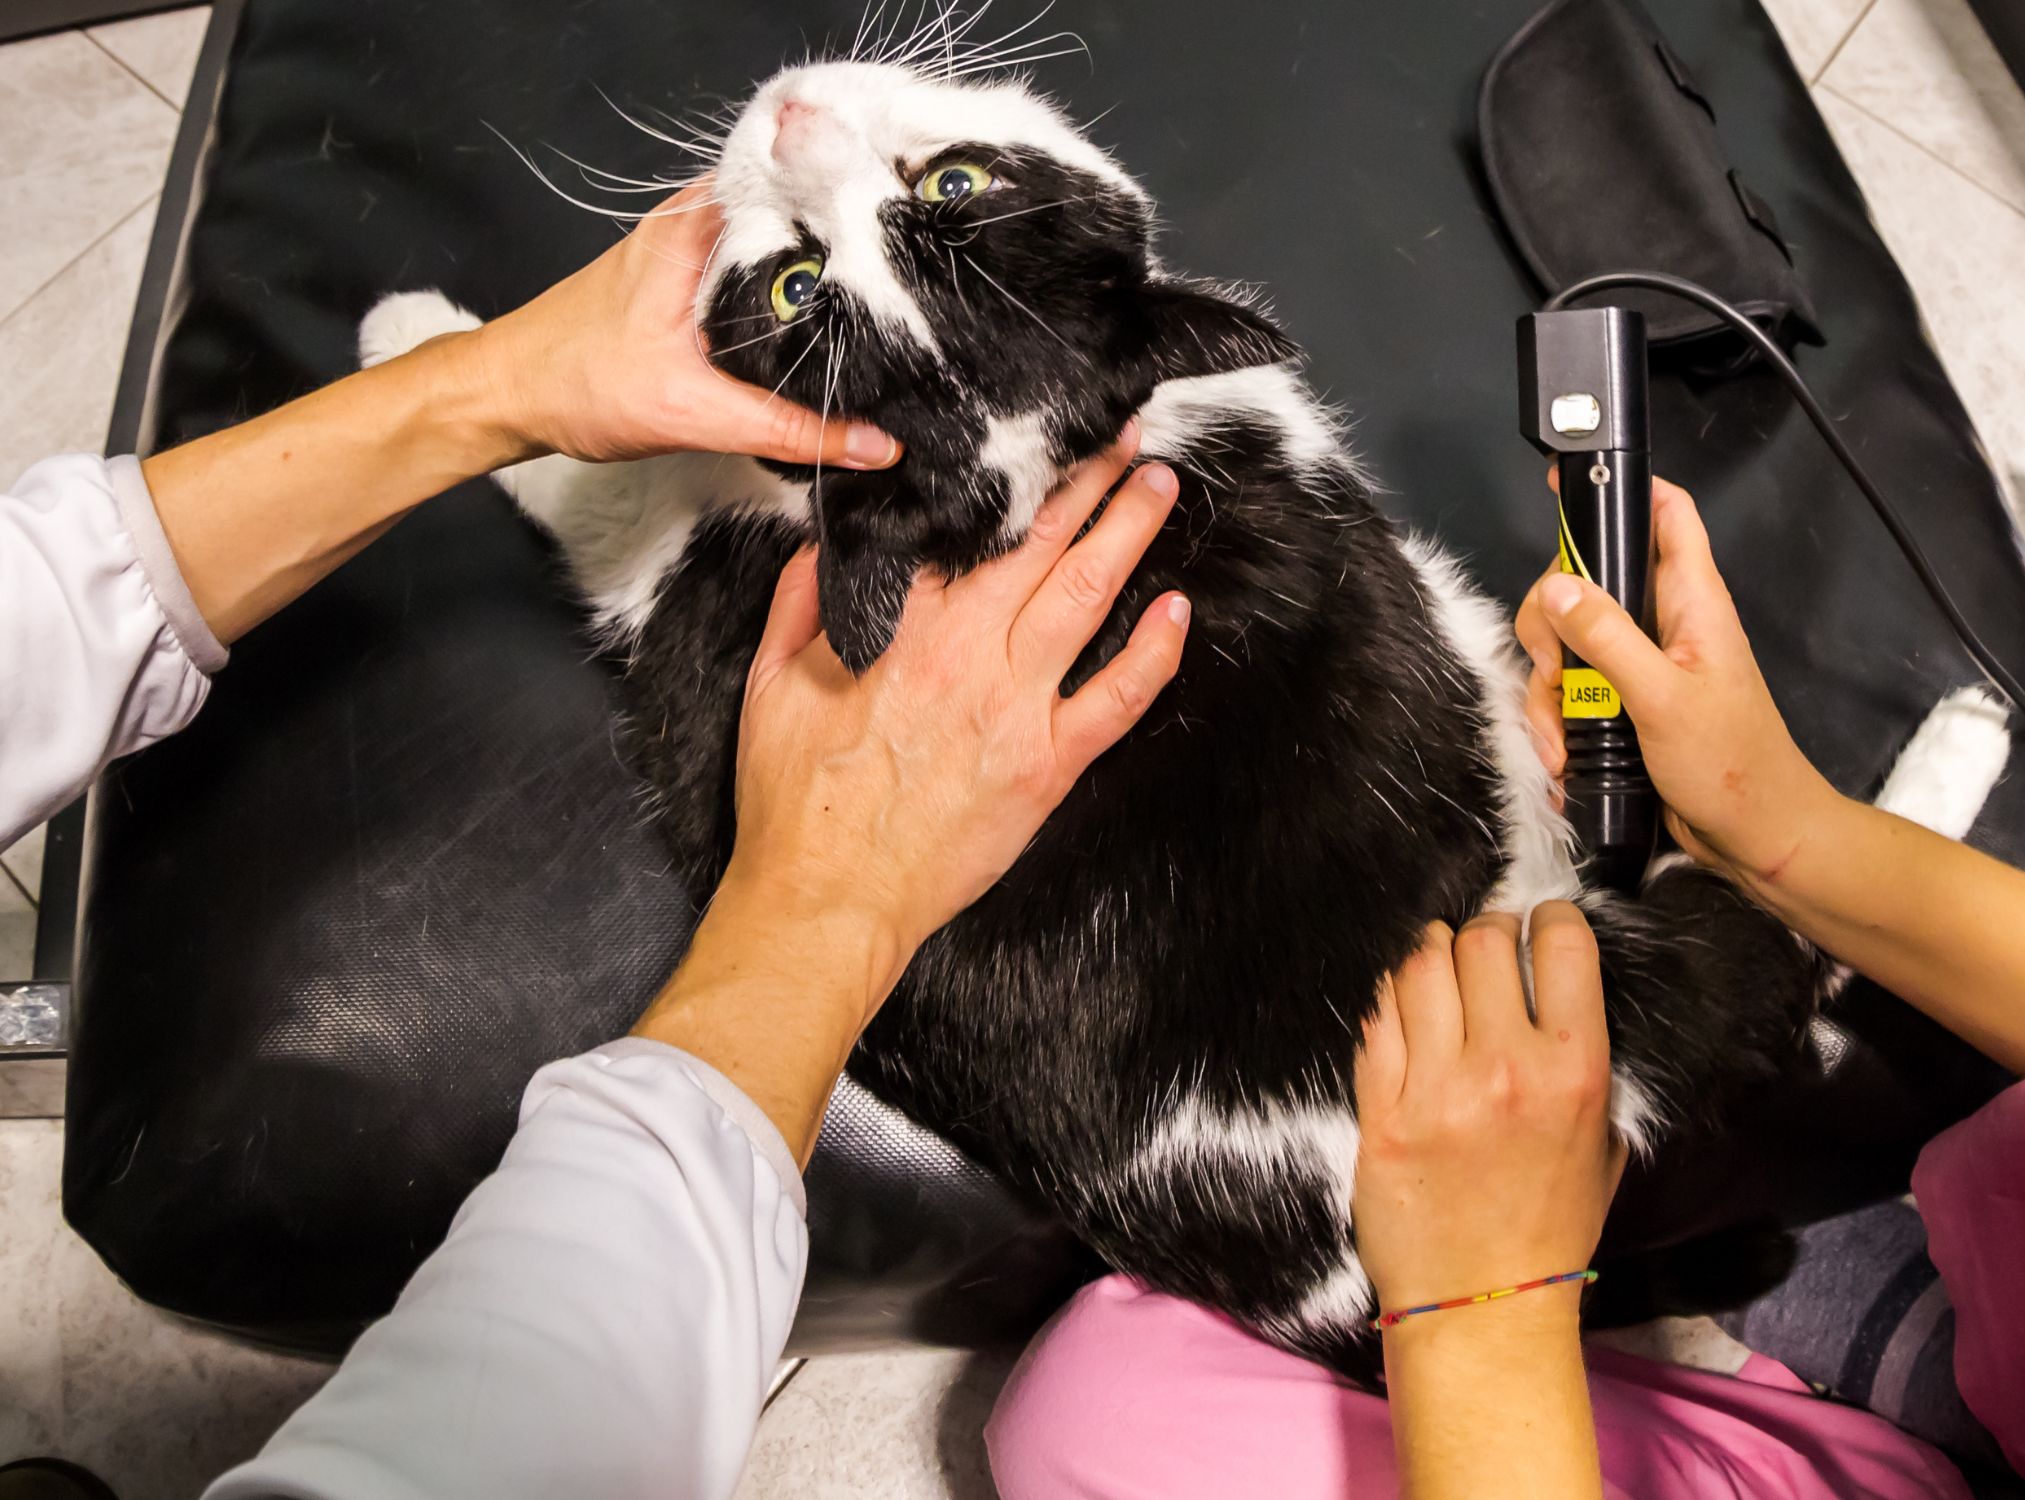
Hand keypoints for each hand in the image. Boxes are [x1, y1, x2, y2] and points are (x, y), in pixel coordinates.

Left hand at [467, 179, 898, 468]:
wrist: (508, 395)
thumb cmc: (577, 383)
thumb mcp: (697, 412)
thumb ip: (790, 429)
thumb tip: (874, 445)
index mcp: (698, 223)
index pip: (800, 189)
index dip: (859, 211)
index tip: (908, 245)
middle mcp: (696, 219)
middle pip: (798, 217)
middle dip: (852, 250)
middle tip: (911, 291)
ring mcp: (691, 246)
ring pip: (778, 248)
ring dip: (822, 278)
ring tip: (884, 310)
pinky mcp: (686, 278)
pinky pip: (755, 275)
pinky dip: (788, 300)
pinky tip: (822, 331)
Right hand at [717, 427, 1190, 1026]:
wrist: (829, 899)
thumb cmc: (797, 803)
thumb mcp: (769, 685)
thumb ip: (800, 604)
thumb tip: (824, 544)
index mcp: (900, 628)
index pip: (961, 532)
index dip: (1001, 479)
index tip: (1029, 441)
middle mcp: (968, 656)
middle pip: (1039, 546)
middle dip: (1086, 481)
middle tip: (1122, 435)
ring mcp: (1015, 710)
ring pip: (1086, 598)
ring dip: (1128, 533)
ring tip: (1159, 485)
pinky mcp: (1047, 766)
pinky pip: (1117, 699)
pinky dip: (1154, 652)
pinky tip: (1178, 610)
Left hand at [1353, 907, 1623, 1319]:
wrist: (1484, 1302)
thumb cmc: (1549, 1225)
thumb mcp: (1602, 1141)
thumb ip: (1582, 1062)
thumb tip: (1556, 989)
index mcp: (1573, 1071)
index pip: (1562, 946)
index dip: (1548, 918)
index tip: (1539, 921)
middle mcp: (1506, 1068)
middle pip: (1482, 942)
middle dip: (1484, 929)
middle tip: (1483, 943)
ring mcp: (1436, 1088)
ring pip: (1420, 967)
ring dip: (1429, 950)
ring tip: (1436, 960)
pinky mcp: (1380, 1110)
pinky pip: (1377, 1020)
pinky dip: (1389, 999)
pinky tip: (1401, 1006)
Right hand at [1515, 474, 1836, 888]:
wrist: (1753, 836)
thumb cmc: (1730, 764)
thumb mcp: (1663, 698)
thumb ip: (1608, 638)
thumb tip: (1556, 587)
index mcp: (1691, 602)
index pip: (1666, 514)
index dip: (1622, 489)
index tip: (1567, 485)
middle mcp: (1663, 623)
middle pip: (1585, 582)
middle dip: (1550, 626)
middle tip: (1553, 670)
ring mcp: (1639, 664)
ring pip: (1566, 644)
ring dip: (1548, 692)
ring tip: (1561, 738)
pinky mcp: (1622, 703)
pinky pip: (1570, 693)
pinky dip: (1556, 722)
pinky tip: (1563, 757)